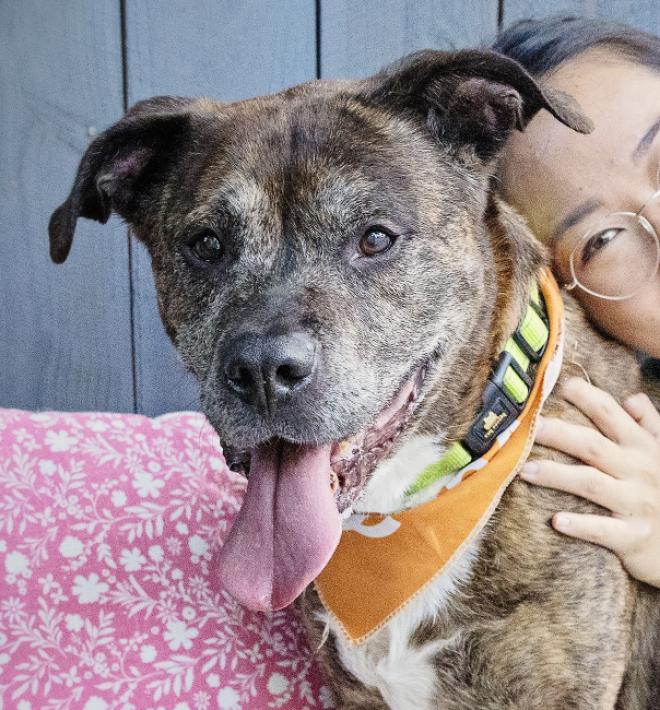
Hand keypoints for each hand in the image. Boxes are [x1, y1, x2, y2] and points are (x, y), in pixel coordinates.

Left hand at [520, 376, 659, 587]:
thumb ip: (649, 424)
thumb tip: (631, 397)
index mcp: (642, 446)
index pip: (610, 414)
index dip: (586, 397)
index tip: (559, 386)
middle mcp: (639, 471)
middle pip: (592, 446)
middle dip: (559, 434)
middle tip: (530, 428)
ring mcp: (637, 504)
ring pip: (590, 484)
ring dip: (556, 475)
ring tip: (525, 470)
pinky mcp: (633, 537)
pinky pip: (603, 530)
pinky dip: (580, 525)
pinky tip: (556, 520)